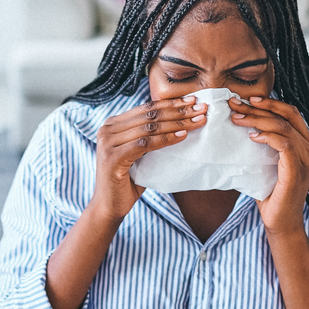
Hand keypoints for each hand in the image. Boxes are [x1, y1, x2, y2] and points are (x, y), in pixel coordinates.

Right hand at [92, 97, 206, 221]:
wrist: (109, 206)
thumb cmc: (127, 182)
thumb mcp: (138, 154)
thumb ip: (148, 138)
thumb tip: (177, 123)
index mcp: (113, 124)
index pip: (146, 108)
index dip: (171, 103)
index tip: (193, 101)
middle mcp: (107, 129)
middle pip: (150, 115)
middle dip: (178, 110)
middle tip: (201, 108)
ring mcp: (108, 142)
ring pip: (149, 127)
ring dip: (177, 123)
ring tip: (197, 121)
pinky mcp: (113, 157)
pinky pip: (145, 143)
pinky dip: (166, 139)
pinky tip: (182, 136)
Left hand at [228, 96, 308, 235]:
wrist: (279, 222)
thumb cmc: (270, 194)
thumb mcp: (266, 164)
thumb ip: (264, 146)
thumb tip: (242, 125)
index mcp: (305, 146)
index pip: (292, 114)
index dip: (272, 103)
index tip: (249, 99)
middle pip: (288, 115)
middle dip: (260, 107)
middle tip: (235, 104)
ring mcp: (306, 161)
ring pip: (284, 127)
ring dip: (258, 120)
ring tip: (237, 119)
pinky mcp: (297, 171)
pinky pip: (285, 145)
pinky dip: (267, 137)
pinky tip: (251, 137)